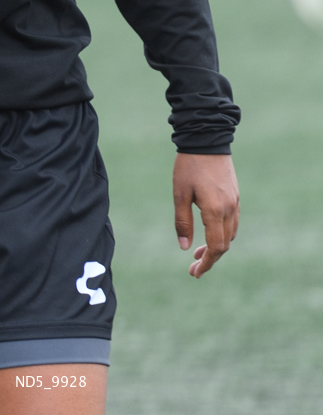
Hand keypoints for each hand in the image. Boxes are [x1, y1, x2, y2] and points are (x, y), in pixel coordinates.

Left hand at [174, 152, 239, 277]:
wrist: (207, 141)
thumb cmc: (188, 166)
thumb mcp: (179, 194)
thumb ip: (182, 221)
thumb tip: (185, 247)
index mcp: (215, 210)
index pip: (216, 246)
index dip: (207, 262)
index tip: (195, 273)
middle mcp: (230, 209)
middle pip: (224, 244)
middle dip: (210, 258)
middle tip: (193, 267)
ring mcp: (235, 203)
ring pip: (230, 234)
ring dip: (217, 246)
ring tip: (198, 253)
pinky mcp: (235, 197)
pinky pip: (232, 223)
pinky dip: (222, 234)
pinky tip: (209, 234)